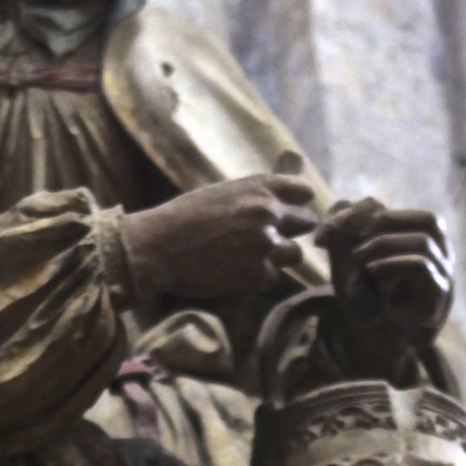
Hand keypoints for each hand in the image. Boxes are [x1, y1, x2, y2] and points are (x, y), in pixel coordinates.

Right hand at [120, 173, 319, 300]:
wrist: (159, 246)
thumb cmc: (185, 216)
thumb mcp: (223, 193)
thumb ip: (254, 195)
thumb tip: (279, 198)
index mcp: (261, 188)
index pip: (304, 192)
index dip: (297, 203)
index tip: (287, 212)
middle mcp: (269, 213)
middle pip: (307, 223)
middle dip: (291, 231)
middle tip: (270, 238)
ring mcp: (265, 245)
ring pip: (295, 254)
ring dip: (278, 257)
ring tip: (251, 258)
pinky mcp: (256, 275)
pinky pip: (272, 278)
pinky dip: (258, 278)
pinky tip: (236, 272)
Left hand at [322, 199, 452, 335]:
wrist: (373, 340)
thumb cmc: (367, 295)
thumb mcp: (351, 255)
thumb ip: (349, 226)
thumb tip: (351, 204)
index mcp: (429, 243)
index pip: (416, 215)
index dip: (380, 214)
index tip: (343, 228)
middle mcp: (444, 257)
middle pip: (430, 221)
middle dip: (387, 225)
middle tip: (355, 238)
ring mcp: (444, 277)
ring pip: (424, 242)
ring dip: (384, 245)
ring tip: (358, 258)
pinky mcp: (437, 297)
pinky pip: (422, 266)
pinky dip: (392, 263)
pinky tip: (371, 271)